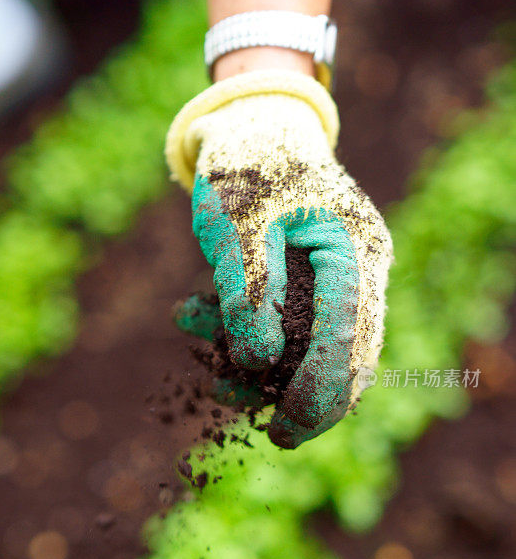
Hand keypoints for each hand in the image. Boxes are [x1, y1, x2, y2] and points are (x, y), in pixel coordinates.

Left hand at [167, 71, 392, 447]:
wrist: (247, 125)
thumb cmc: (244, 162)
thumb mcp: (235, 222)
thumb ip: (249, 291)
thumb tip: (259, 362)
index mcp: (354, 249)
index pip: (349, 338)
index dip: (319, 392)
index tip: (284, 433)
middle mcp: (359, 268)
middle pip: (349, 356)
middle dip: (305, 398)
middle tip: (270, 434)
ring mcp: (340, 276)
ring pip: (319, 349)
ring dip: (267, 371)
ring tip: (213, 375)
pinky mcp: (313, 282)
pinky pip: (293, 328)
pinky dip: (251, 339)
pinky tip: (199, 321)